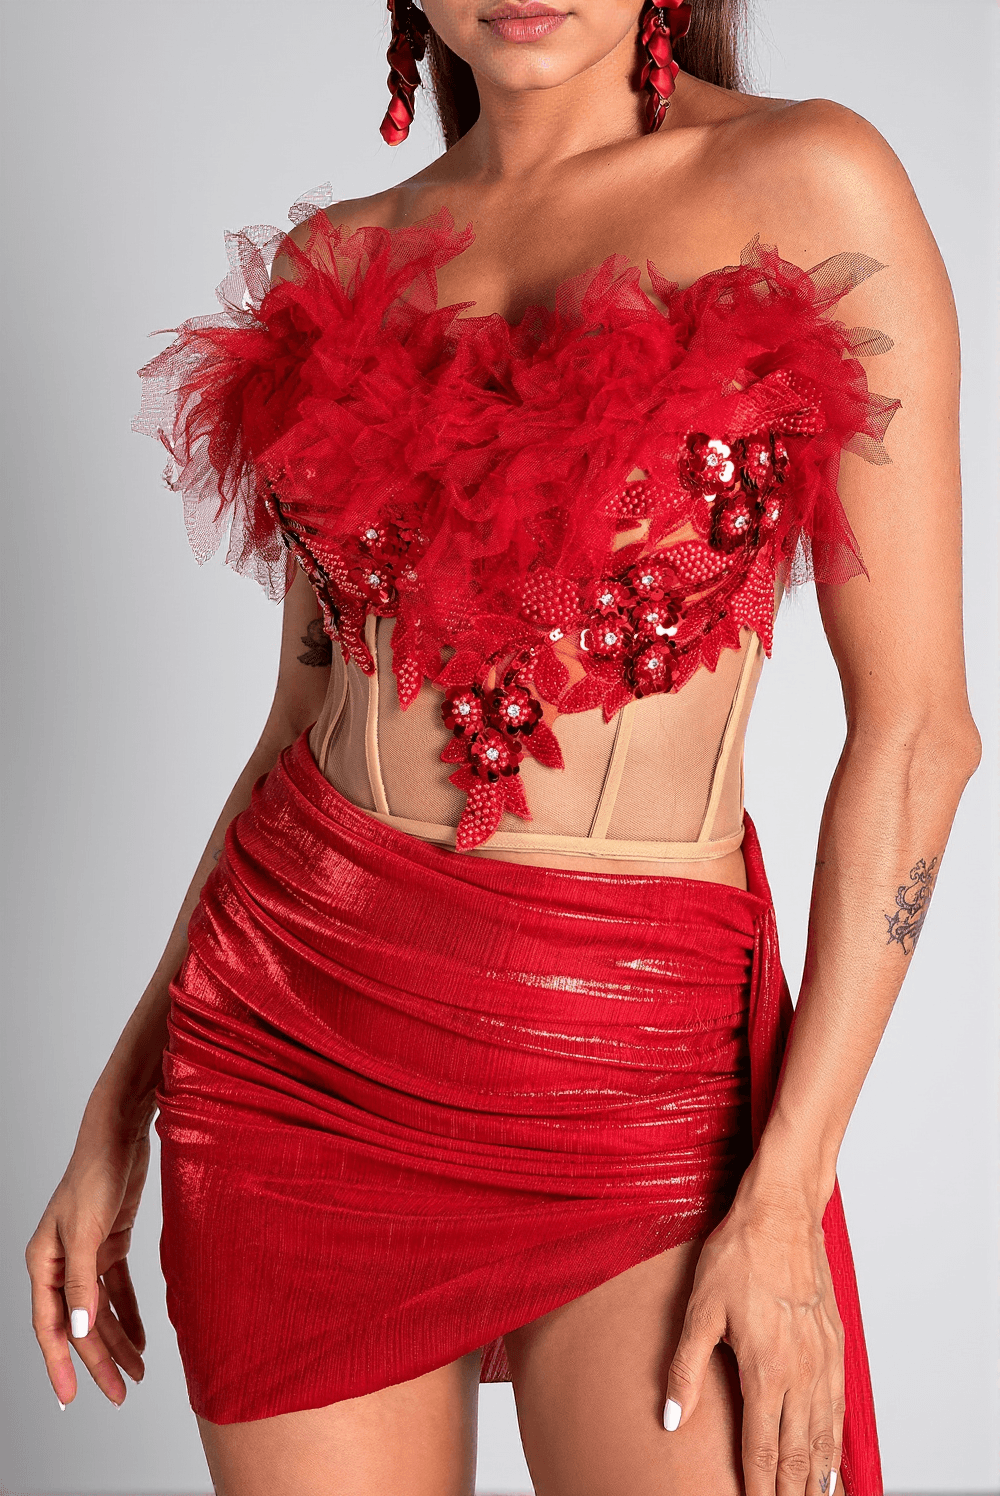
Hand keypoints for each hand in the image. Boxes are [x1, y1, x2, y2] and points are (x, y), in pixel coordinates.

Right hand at [25, 1127, 150, 1407]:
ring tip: (137, 1371)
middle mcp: (61, 1261)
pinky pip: (117, 1289)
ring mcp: (86, 1252)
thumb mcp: (87, 1230)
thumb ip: (82, 1283)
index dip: (60, 1364)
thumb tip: (80, 1331)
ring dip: (118, 1340)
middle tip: (121, 1392)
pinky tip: (142, 1337)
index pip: (51, 1326)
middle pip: (79, 1323)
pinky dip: (129, 1313)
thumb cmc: (96, 1174)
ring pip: (99, 1310)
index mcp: (44, 1262)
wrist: (120, 1134)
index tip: (72, 1398)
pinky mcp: (110, 1241)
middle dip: (99, 1360)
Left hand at [663, 1185, 842, 1495]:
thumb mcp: (699, 1309)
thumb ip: (686, 1368)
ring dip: (818, 1477)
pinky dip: (836, 1442)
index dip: (758, 1489)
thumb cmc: (738, 1255)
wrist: (782, 1214)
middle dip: (791, 1493)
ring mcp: (823, 1360)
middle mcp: (801, 1373)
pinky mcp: (835, 1345)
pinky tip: (832, 1458)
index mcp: (765, 1369)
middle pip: (799, 1454)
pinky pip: (839, 1408)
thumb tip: (670, 1419)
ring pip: (824, 1436)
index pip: (762, 1450)